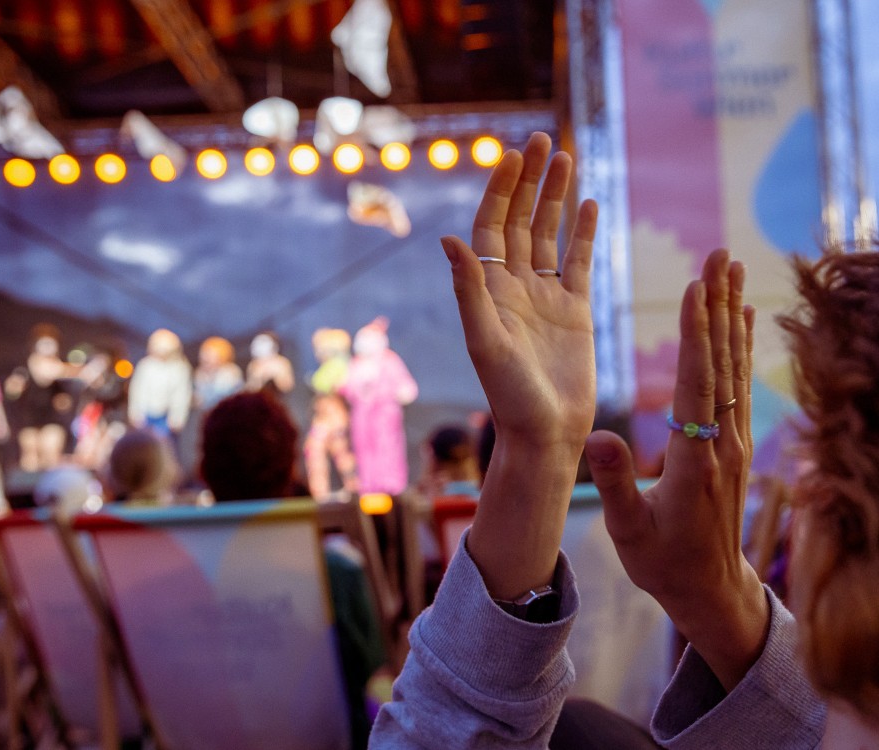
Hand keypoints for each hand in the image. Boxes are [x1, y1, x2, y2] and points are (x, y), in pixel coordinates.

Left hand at [441, 132, 596, 453]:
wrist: (546, 432)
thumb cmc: (509, 395)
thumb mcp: (485, 341)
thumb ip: (469, 290)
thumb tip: (448, 238)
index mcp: (488, 290)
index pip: (490, 228)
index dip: (500, 192)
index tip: (512, 156)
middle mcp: (514, 287)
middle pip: (520, 221)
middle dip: (530, 181)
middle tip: (541, 140)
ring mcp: (546, 296)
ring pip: (550, 235)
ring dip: (556, 197)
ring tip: (566, 156)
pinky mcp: (576, 310)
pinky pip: (580, 262)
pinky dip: (584, 234)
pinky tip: (590, 204)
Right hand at [585, 249, 767, 689]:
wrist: (710, 589)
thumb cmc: (662, 563)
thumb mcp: (629, 531)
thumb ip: (617, 482)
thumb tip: (599, 433)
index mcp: (694, 460)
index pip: (695, 385)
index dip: (695, 335)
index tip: (695, 288)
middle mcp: (722, 443)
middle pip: (721, 363)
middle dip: (719, 306)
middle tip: (721, 255)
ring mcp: (735, 442)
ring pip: (734, 366)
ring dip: (732, 315)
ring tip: (733, 269)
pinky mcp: (736, 444)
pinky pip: (739, 384)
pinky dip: (739, 345)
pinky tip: (741, 319)